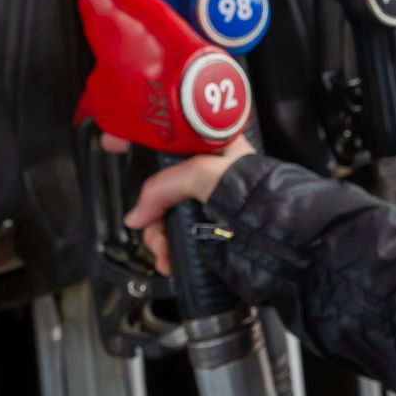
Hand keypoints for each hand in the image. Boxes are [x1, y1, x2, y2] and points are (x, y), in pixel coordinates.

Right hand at [100, 132, 256, 275]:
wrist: (281, 243)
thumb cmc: (259, 197)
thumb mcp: (204, 175)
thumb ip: (163, 186)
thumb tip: (138, 211)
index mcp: (214, 146)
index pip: (168, 136)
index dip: (140, 139)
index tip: (113, 143)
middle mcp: (210, 173)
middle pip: (160, 185)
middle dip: (149, 208)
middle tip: (149, 221)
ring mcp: (208, 204)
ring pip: (164, 215)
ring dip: (156, 235)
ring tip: (164, 248)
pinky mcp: (207, 232)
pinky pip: (175, 238)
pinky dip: (167, 250)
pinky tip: (169, 259)